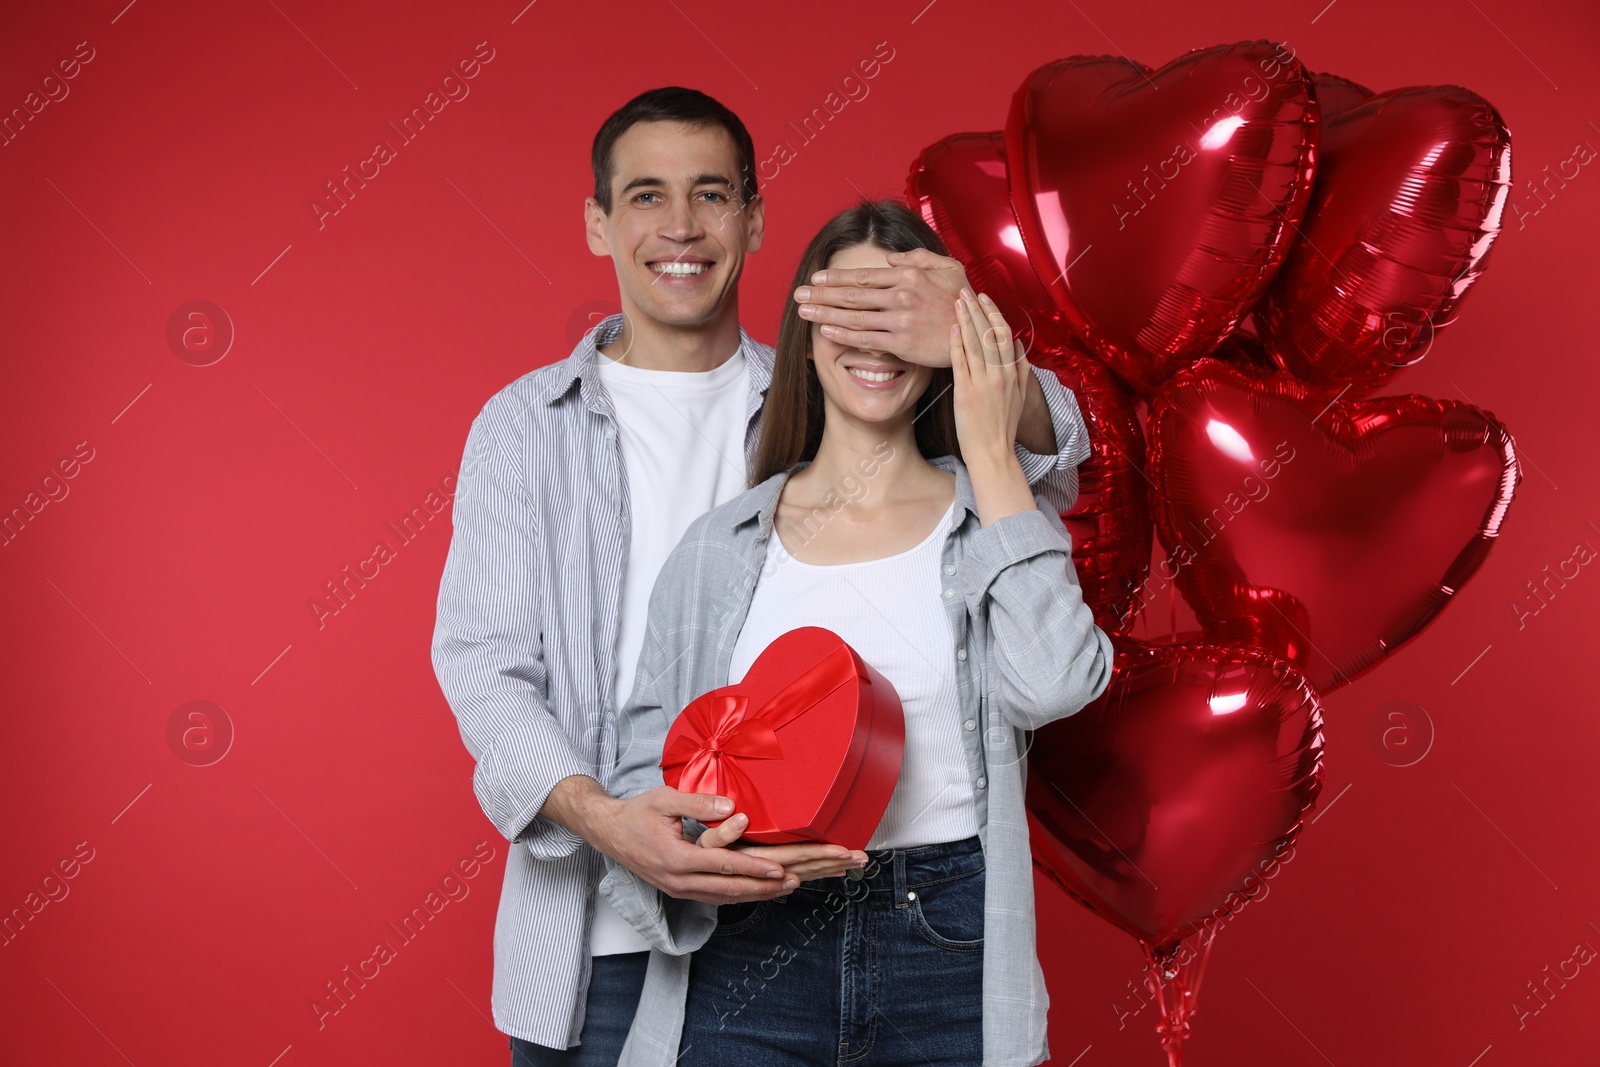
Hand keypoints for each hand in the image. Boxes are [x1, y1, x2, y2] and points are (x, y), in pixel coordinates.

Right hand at [582, 785, 799, 903]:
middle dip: (764, 887)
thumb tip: (730, 807)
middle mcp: (679, 881)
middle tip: (793, 882)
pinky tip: (758, 891)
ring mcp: (679, 889)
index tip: (779, 868)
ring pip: (724, 897)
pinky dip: (739, 895)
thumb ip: (697, 803)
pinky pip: (715, 896)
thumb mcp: (664, 799)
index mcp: (676, 859)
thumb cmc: (637, 813)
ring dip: (756, 894)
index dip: (754, 868)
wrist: (610, 833)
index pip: (723, 866)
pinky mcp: (680, 890)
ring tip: (784, 888)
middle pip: (729, 889)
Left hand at [794, 247, 968, 366]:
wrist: (979, 335)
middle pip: (852, 293)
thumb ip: (918, 258)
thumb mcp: (948, 268)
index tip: (817, 278)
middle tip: (798, 294)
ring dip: (825, 312)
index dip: (837, 277)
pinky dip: (843, 333)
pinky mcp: (901, 343)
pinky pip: (865, 338)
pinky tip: (825, 329)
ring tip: (803, 311)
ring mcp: (899, 319)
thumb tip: (890, 257)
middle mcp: (900, 295)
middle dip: (821, 293)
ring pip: (854, 315)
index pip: (864, 275)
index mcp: (908, 275)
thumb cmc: (963, 301)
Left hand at [950, 289, 1027, 459]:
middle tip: (966, 291)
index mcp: (1013, 372)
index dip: (993, 313)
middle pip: (989, 333)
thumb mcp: (1021, 395)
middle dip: (977, 309)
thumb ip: (1021, 368)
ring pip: (975, 343)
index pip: (1005, 334)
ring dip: (965, 320)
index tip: (984, 298)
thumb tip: (1018, 343)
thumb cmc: (1004, 426)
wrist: (993, 453)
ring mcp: (983, 383)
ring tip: (957, 301)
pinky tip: (951, 328)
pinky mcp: (966, 393)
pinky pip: (961, 362)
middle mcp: (1000, 374)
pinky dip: (956, 343)